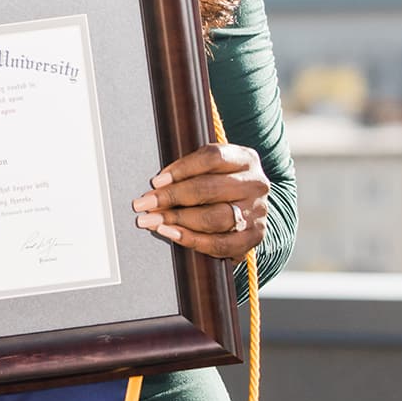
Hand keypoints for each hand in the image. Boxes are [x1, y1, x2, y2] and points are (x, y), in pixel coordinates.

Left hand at [131, 143, 268, 259]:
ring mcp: (257, 211)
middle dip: (171, 197)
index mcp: (245, 159)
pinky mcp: (255, 236)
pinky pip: (221, 243)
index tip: (156, 181)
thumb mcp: (214, 168)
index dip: (182, 169)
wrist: (250, 208)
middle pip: (209, 189)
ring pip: (214, 217)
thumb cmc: (222, 183)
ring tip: (152, 220)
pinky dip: (193, 239)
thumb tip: (157, 186)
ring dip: (178, 219)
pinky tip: (171, 233)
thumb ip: (192, 171)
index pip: (212, 158)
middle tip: (144, 204)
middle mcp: (255, 183)